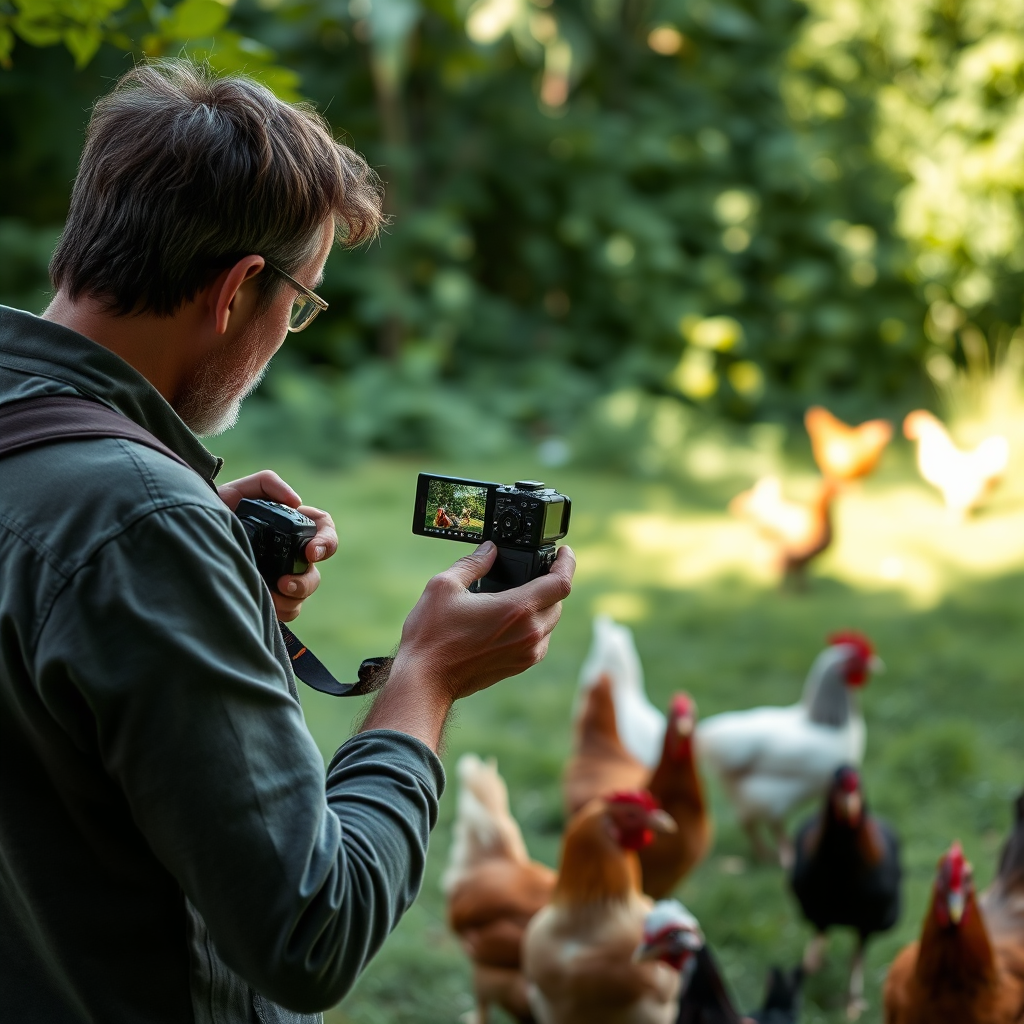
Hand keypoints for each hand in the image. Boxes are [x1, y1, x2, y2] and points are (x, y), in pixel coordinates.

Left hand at [217, 470, 337, 621]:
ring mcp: (282, 577)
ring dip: (290, 598)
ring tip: (265, 594)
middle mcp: (291, 553)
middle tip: (285, 584)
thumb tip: (296, 501)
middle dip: (306, 582)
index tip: (310, 552)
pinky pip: (289, 610)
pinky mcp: (270, 597)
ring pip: (303, 593)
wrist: (187, 536)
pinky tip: (261, 602)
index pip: (323, 529)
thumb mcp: (238, 491)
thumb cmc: (215, 511)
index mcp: (291, 526)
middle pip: (316, 571)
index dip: (326, 541)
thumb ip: (267, 483)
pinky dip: (280, 610)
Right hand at [360, 542, 575, 748]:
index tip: (563, 552)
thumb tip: (489, 549)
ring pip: (550, 623)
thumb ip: (472, 563)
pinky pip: (540, 641)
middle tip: (534, 571)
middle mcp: (529, 633)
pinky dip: (534, 626)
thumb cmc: (432, 636)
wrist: (425, 681)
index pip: (561, 582)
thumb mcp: (444, 586)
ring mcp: (526, 653)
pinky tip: (511, 620)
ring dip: (543, 606)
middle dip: (550, 583)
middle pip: (558, 602)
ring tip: (520, 594)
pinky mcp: (519, 666)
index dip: (567, 562)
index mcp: (517, 609)